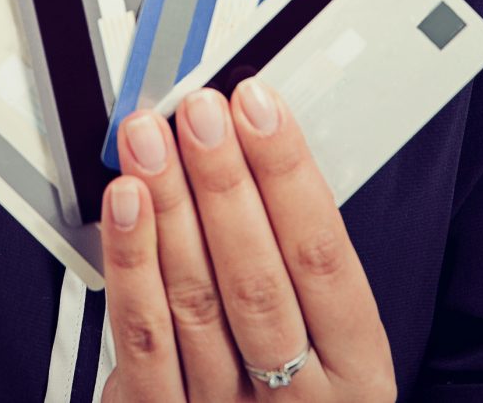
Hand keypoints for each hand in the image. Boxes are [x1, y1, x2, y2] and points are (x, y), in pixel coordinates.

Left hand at [102, 82, 398, 402]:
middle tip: (201, 112)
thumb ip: (296, 262)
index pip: (325, 256)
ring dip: (171, 206)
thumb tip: (254, 148)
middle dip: (225, 182)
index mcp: (356, 368)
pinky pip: (144, 338)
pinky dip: (131, 263)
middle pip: (258, 278)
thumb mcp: (326, 345)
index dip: (289, 174)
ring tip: (153, 139)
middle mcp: (300, 400)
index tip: (260, 108)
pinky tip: (127, 206)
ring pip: (197, 302)